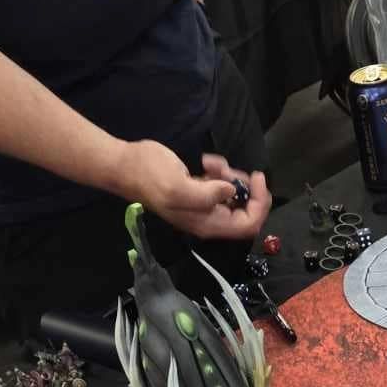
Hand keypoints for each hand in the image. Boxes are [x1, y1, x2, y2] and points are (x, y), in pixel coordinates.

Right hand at [111, 140, 270, 241]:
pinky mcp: (199, 191)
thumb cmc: (150, 176)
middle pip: (246, 211)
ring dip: (231, 176)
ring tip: (212, 164)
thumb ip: (208, 195)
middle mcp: (209, 219)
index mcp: (208, 224)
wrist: (127, 166)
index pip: (248, 224)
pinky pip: (221, 185)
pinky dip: (220, 171)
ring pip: (235, 195)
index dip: (260, 204)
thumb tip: (230, 192)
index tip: (257, 179)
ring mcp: (204, 206)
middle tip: (233, 169)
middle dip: (246, 188)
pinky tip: (205, 162)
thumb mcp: (179, 187)